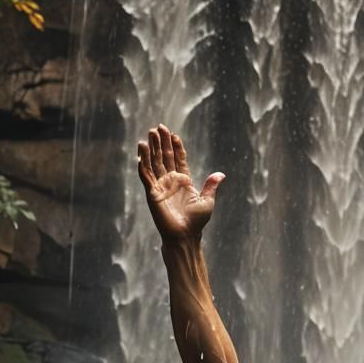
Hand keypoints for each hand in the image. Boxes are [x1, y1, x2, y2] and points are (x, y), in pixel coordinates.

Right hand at [137, 123, 224, 242]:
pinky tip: (141, 150)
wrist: (185, 235)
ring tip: (150, 133)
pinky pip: (145, 174)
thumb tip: (221, 174)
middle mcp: (170, 181)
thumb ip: (211, 185)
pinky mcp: (152, 192)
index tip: (174, 134)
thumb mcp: (207, 200)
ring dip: (151, 148)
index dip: (175, 146)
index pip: (178, 159)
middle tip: (158, 127)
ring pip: (153, 162)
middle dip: (161, 142)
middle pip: (164, 157)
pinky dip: (143, 162)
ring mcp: (160, 185)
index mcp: (184, 180)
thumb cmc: (197, 221)